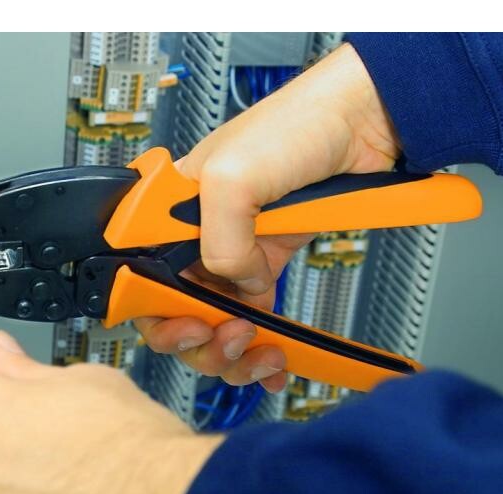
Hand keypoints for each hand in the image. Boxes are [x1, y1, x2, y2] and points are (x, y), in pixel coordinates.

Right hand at [135, 43, 399, 390]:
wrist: (362, 124)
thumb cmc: (297, 125)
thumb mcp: (234, 176)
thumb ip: (219, 240)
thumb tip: (234, 283)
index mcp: (168, 209)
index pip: (140, 276)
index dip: (156, 313)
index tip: (189, 327)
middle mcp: (194, 233)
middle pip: (175, 311)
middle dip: (201, 340)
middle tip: (231, 338)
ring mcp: (233, 249)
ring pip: (214, 322)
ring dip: (234, 352)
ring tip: (262, 351)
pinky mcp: (268, 261)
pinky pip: (253, 314)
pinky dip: (262, 346)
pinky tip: (274, 359)